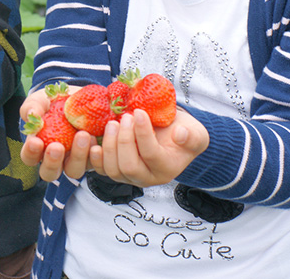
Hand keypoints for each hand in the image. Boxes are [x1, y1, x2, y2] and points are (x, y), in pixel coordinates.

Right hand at [20, 88, 96, 181]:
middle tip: (56, 147)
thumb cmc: (56, 101)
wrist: (82, 98)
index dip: (30, 152)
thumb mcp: (42, 99)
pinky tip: (96, 138)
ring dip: (78, 156)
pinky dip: (96, 155)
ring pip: (74, 170)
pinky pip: (96, 165)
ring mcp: (76, 160)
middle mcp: (57, 159)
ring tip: (83, 135)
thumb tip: (32, 114)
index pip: (29, 157)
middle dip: (52, 162)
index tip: (35, 141)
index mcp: (39, 147)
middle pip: (49, 173)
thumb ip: (34, 106)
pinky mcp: (94, 157)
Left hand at [90, 108, 208, 187]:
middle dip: (124, 139)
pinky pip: (100, 169)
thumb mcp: (195, 132)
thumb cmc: (182, 133)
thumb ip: (192, 136)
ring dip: (109, 144)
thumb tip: (180, 134)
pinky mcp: (116, 171)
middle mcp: (147, 178)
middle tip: (124, 117)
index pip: (151, 154)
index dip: (143, 133)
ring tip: (112, 122)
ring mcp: (129, 177)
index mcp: (167, 168)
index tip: (138, 112)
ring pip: (113, 169)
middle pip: (129, 165)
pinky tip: (93, 138)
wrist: (171, 137)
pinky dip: (94, 155)